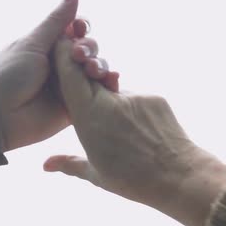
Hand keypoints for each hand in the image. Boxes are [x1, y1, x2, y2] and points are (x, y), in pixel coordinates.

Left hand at [0, 0, 117, 151]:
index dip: (81, 26)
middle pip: (89, 46)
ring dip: (100, 64)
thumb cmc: (8, 76)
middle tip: (78, 55)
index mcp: (47, 45)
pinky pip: (98, 93)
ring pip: (96, 67)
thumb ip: (56, 21)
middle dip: (89, 47)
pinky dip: (108, 84)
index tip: (78, 28)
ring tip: (92, 71)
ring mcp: (69, 84)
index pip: (74, 28)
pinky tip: (112, 81)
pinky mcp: (76, 105)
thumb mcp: (32, 44)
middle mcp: (60, 63)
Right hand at [44, 38, 225, 225]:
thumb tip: (46, 165)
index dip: (62, 58)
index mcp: (90, 118)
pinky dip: (131, 109)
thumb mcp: (96, 174)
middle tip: (83, 88)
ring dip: (110, 101)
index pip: (70, 76)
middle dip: (83, 75)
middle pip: (89, 76)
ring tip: (119, 130)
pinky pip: (135, 98)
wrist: (179, 177)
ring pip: (114, 90)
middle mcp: (110, 101)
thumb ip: (68, 164)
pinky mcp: (155, 97)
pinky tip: (138, 131)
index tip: (58, 44)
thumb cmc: (133, 180)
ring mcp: (135, 96)